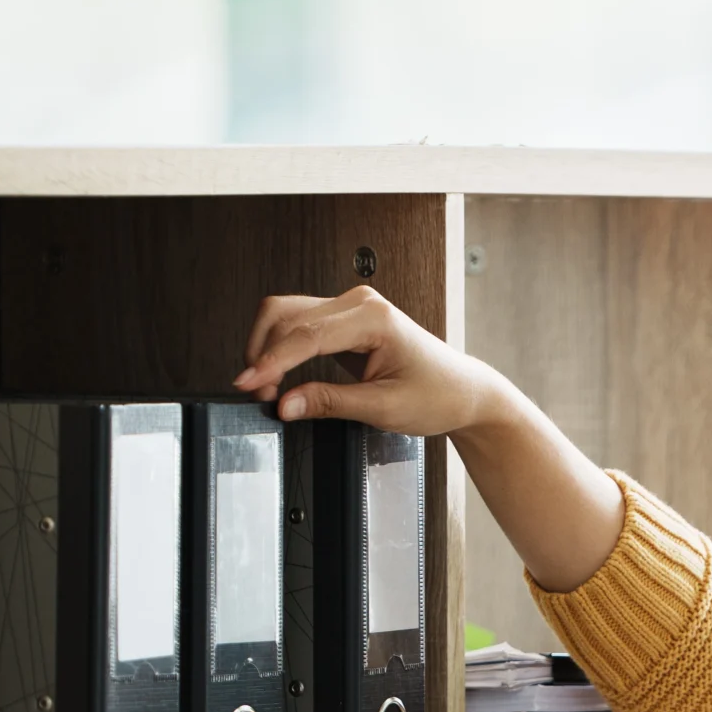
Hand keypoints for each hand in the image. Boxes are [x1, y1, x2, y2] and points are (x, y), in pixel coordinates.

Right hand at [233, 286, 511, 438]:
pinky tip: (278, 374)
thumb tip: (286, 405)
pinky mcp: (345, 320)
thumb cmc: (438, 395)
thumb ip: (330, 403)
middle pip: (287, 315)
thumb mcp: (383, 408)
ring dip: (268, 348)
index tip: (249, 383)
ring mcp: (351, 308)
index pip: (306, 334)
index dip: (271, 361)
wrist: (462, 392)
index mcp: (373, 318)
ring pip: (287, 315)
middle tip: (256, 392)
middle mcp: (360, 303)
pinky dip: (282, 348)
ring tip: (264, 385)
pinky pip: (301, 325)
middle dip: (264, 354)